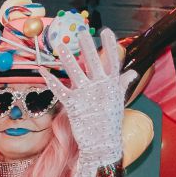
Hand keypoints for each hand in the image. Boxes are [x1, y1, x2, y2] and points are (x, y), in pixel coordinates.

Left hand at [39, 27, 135, 159]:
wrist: (103, 145)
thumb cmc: (110, 123)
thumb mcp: (119, 100)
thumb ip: (122, 84)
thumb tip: (132, 72)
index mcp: (112, 85)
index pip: (112, 61)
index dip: (110, 46)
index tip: (107, 31)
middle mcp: (100, 87)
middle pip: (93, 62)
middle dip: (87, 47)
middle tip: (81, 32)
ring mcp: (86, 96)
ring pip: (75, 72)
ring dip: (67, 58)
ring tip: (59, 46)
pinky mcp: (73, 105)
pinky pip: (59, 89)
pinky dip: (50, 79)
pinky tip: (43, 70)